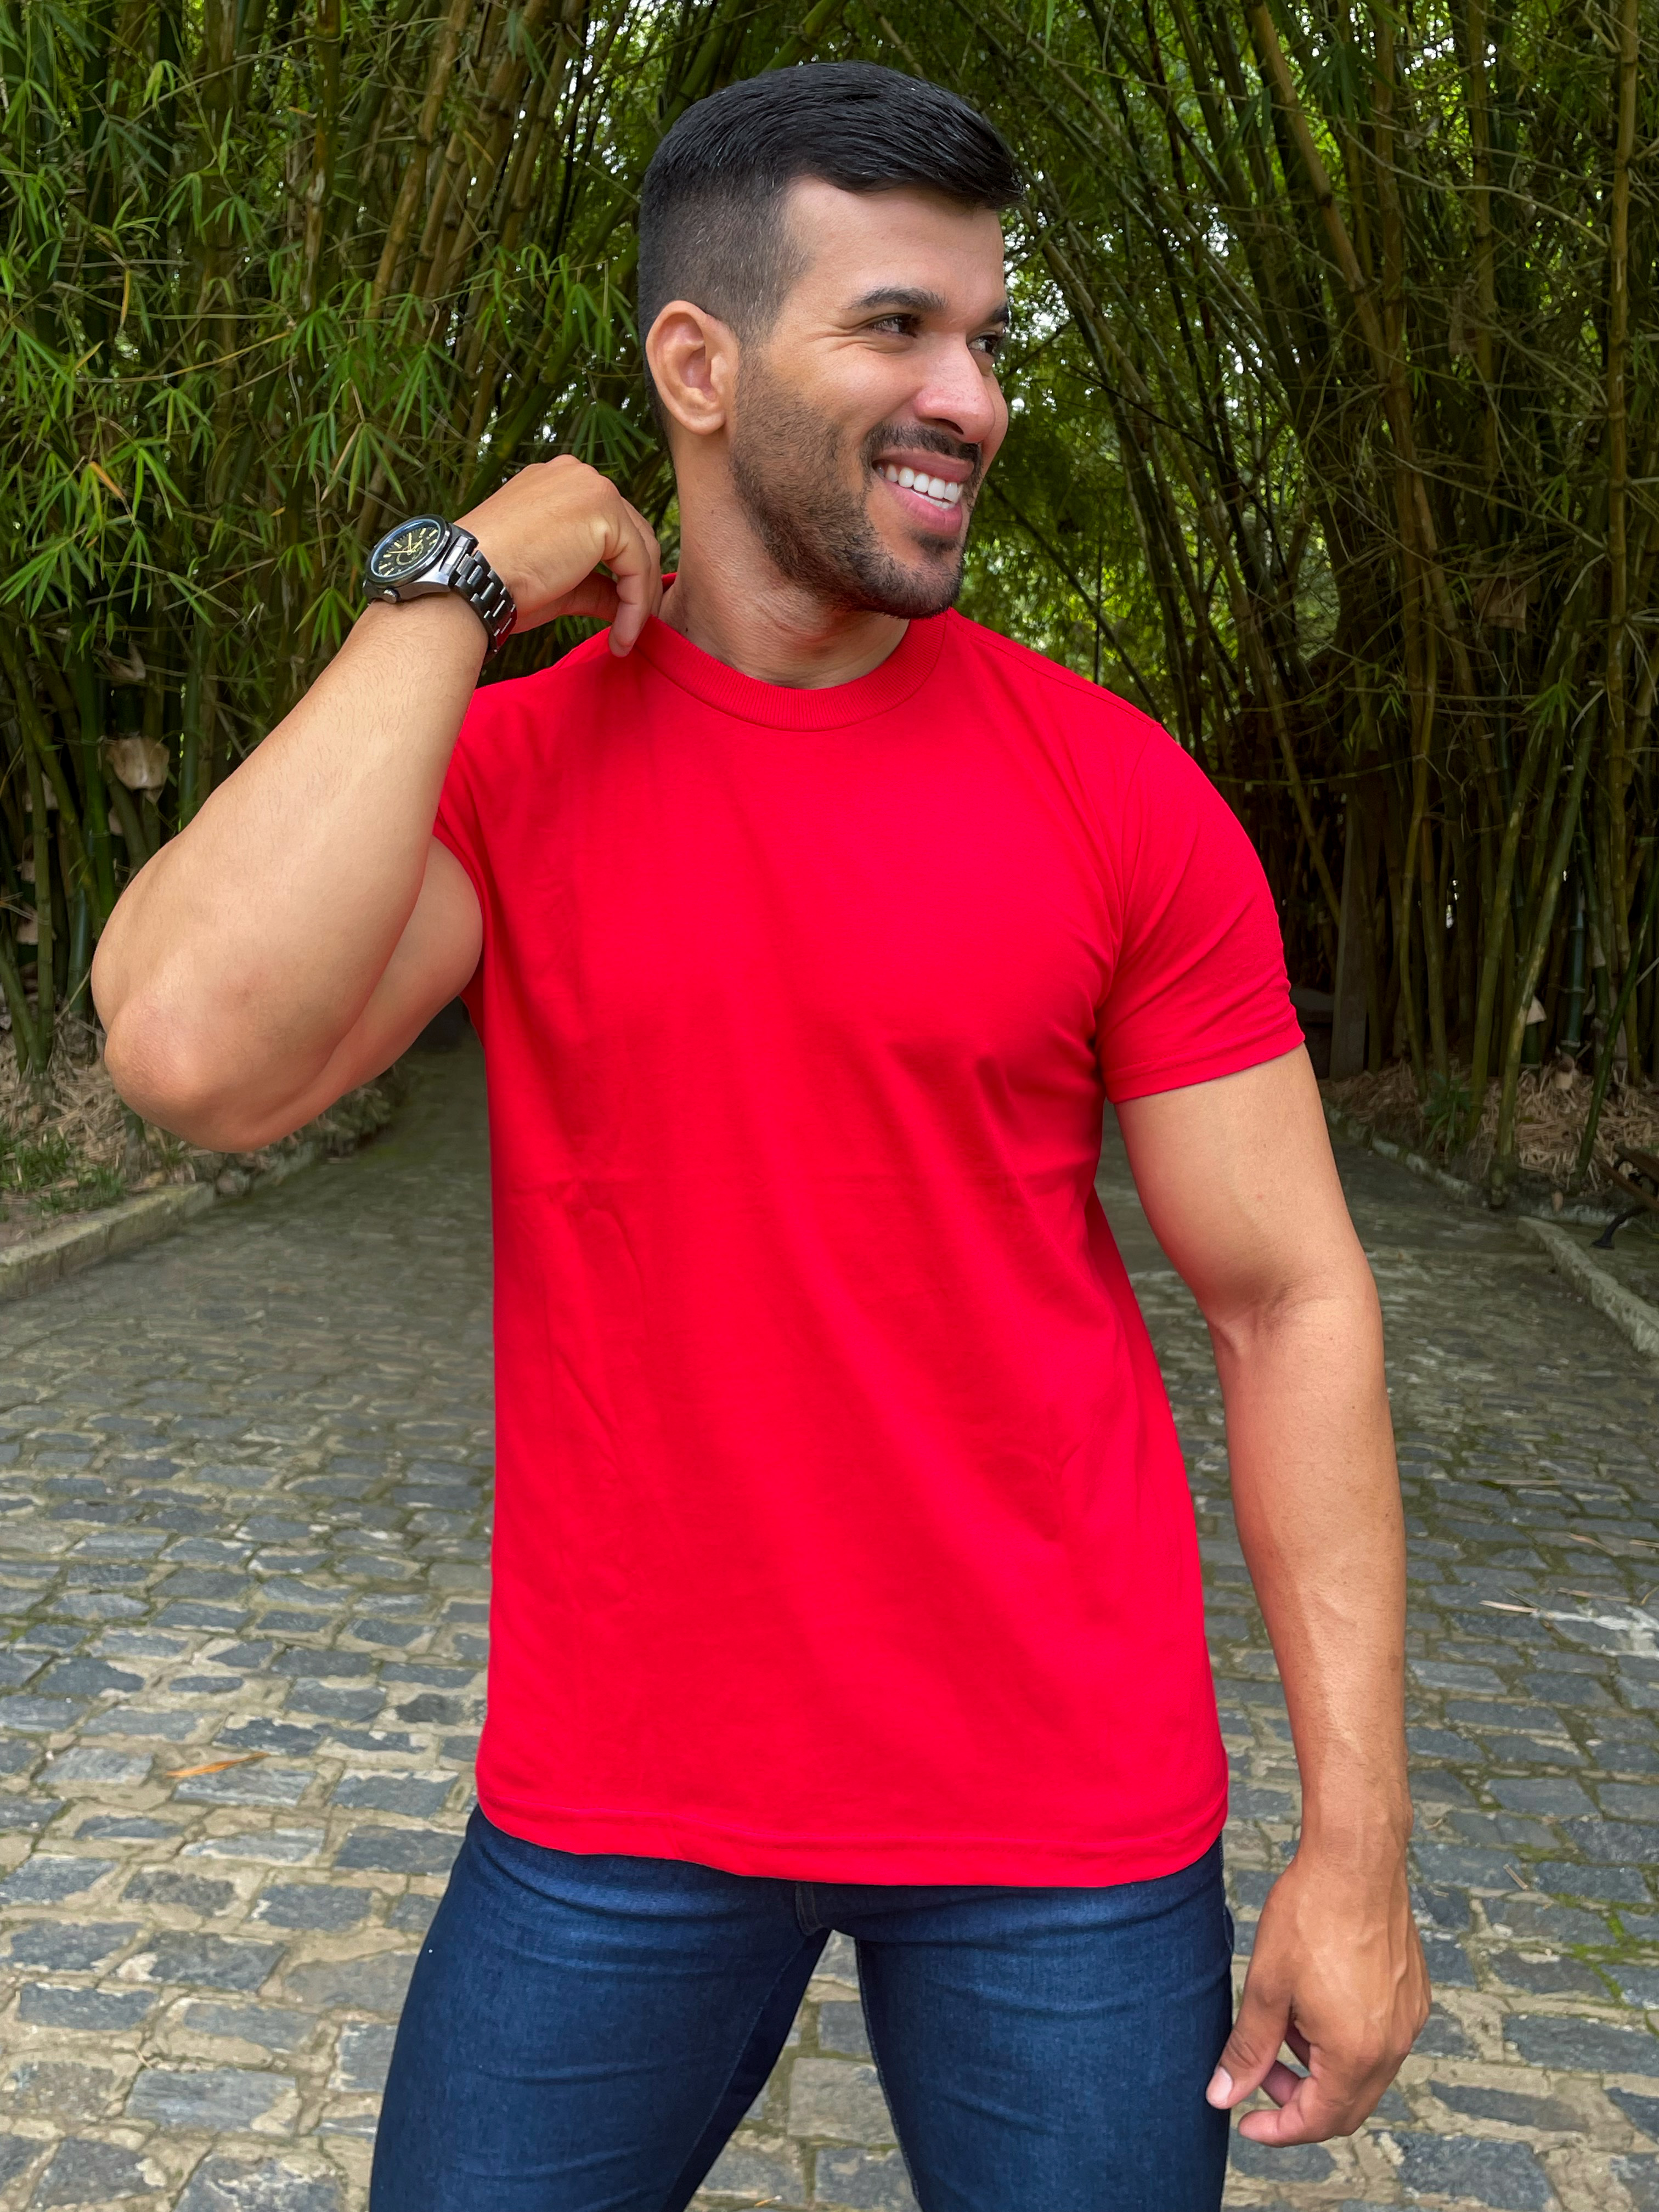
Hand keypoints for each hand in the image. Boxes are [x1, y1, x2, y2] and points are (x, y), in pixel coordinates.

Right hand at [457, 456, 662, 653]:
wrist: (472, 577)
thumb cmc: (498, 580)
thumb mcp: (558, 581)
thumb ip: (596, 586)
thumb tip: (624, 606)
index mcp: (559, 484)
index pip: (608, 526)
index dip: (621, 571)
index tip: (621, 612)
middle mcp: (578, 476)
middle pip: (631, 534)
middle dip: (637, 585)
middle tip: (633, 627)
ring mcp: (593, 488)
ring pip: (639, 551)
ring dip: (638, 600)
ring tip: (625, 639)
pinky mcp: (605, 512)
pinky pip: (637, 565)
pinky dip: (636, 605)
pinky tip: (622, 637)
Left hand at [1206, 1844, 1429, 2142]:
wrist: (1356, 1857)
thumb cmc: (1310, 1914)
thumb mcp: (1266, 1986)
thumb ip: (1248, 2049)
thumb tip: (1223, 2097)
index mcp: (1358, 2052)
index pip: (1320, 2120)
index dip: (1279, 2129)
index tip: (1245, 2122)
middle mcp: (1394, 2045)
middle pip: (1346, 2105)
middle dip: (1298, 2098)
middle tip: (1259, 2072)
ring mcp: (1410, 2019)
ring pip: (1363, 2072)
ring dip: (1320, 2066)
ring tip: (1285, 2022)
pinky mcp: (1414, 1994)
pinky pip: (1380, 2040)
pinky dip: (1344, 2040)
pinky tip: (1315, 2001)